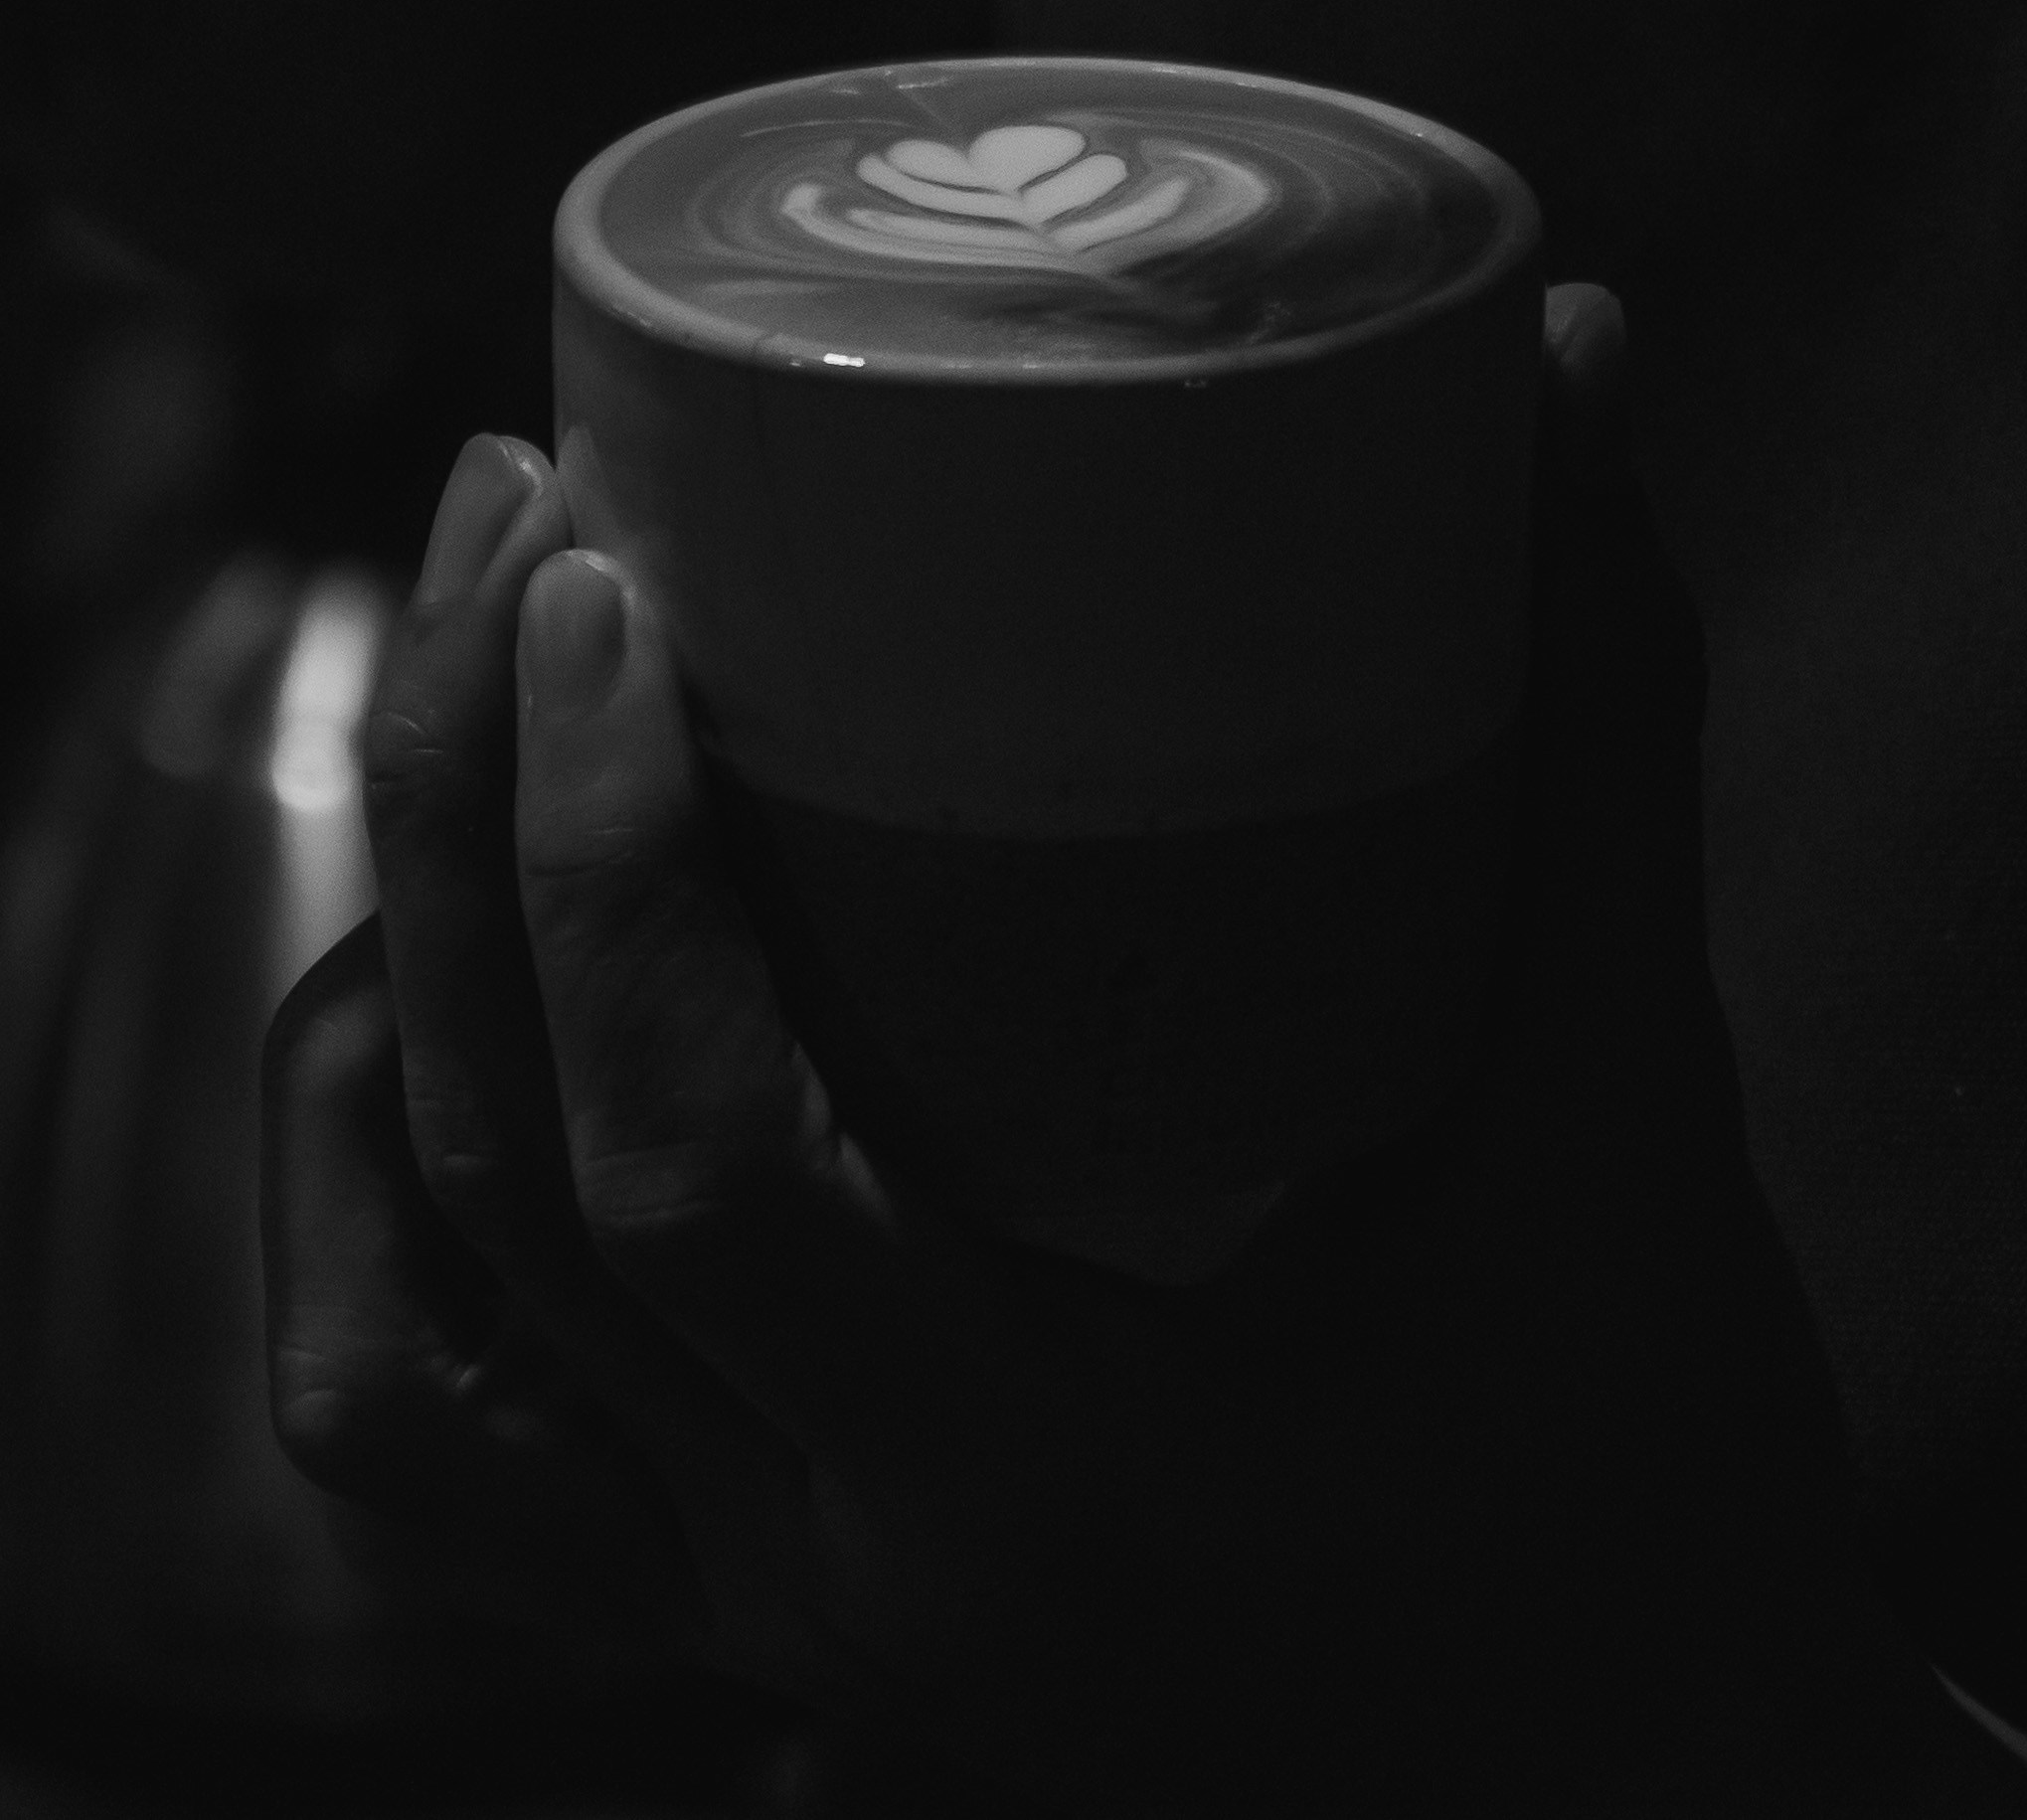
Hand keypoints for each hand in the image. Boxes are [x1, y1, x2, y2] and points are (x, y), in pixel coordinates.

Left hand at [267, 295, 1996, 1813]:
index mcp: (1029, 1497)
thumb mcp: (1634, 1126)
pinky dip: (371, 1190)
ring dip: (386, 973)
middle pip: (500, 1181)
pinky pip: (422, 1432)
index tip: (596, 575)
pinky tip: (420, 981)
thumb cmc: (1656, 1501)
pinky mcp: (714, 1611)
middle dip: (457, 805)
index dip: (598, 864)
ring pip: (404, 1317)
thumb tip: (1571, 351)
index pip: (688, 1173)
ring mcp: (743, 1621)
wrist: (1645, 1807)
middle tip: (510, 500)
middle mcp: (829, 1585)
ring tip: (456, 700)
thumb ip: (1595, 741)